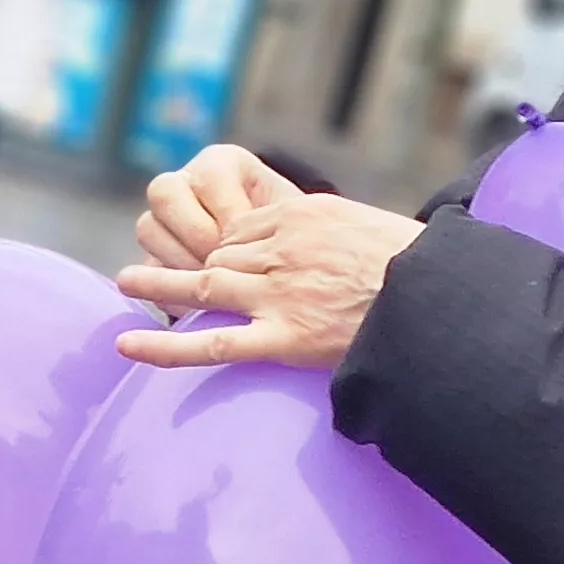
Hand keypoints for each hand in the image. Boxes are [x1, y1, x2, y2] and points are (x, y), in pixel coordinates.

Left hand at [115, 192, 427, 371]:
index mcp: (304, 215)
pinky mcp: (283, 338)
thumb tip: (326, 240)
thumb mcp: (369, 225)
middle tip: (152, 264)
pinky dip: (167, 347)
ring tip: (124, 284)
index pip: (247, 227)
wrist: (439, 298)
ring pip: (205, 286)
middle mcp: (283, 249)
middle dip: (192, 260)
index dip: (233, 246)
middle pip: (223, 253)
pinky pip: (214, 345)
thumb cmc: (416, 265)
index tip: (225, 259)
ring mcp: (279, 294)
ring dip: (160, 284)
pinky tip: (129, 348)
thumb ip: (334, 229)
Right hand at [135, 144, 304, 269]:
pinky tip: (199, 301)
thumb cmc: (294, 240)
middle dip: (196, 234)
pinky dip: (171, 284)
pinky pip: (148, 266)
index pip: (209, 176)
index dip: (230, 214)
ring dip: (180, 260)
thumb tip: (258, 243)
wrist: (285, 270)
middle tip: (225, 264)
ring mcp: (163, 219)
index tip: (254, 242)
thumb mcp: (292, 222)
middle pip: (164, 193)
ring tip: (214, 284)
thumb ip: (277, 220)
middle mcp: (185, 183)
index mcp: (221, 164)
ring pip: (149, 228)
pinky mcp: (155, 256)